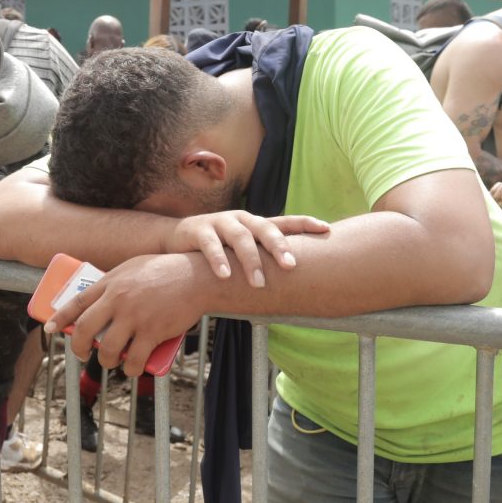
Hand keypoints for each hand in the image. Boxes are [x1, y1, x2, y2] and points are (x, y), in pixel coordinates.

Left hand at [46, 253, 207, 377]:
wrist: (195, 277)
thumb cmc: (165, 271)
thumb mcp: (132, 268)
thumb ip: (115, 284)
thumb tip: (100, 303)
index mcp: (111, 282)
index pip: (77, 302)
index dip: (60, 317)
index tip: (50, 328)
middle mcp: (118, 300)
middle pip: (86, 330)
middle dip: (79, 347)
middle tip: (83, 353)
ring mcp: (135, 317)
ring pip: (108, 350)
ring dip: (106, 361)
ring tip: (111, 361)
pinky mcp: (153, 332)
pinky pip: (134, 360)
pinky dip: (130, 369)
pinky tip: (132, 368)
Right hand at [159, 211, 326, 286]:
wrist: (176, 237)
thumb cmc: (217, 246)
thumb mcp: (241, 248)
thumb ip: (262, 257)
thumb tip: (295, 280)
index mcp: (255, 224)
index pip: (284, 221)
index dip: (305, 223)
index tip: (325, 228)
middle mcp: (241, 220)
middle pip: (264, 228)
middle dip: (278, 247)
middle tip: (290, 266)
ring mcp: (220, 222)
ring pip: (240, 237)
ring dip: (250, 260)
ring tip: (258, 283)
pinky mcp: (199, 230)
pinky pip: (210, 244)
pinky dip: (219, 259)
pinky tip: (225, 275)